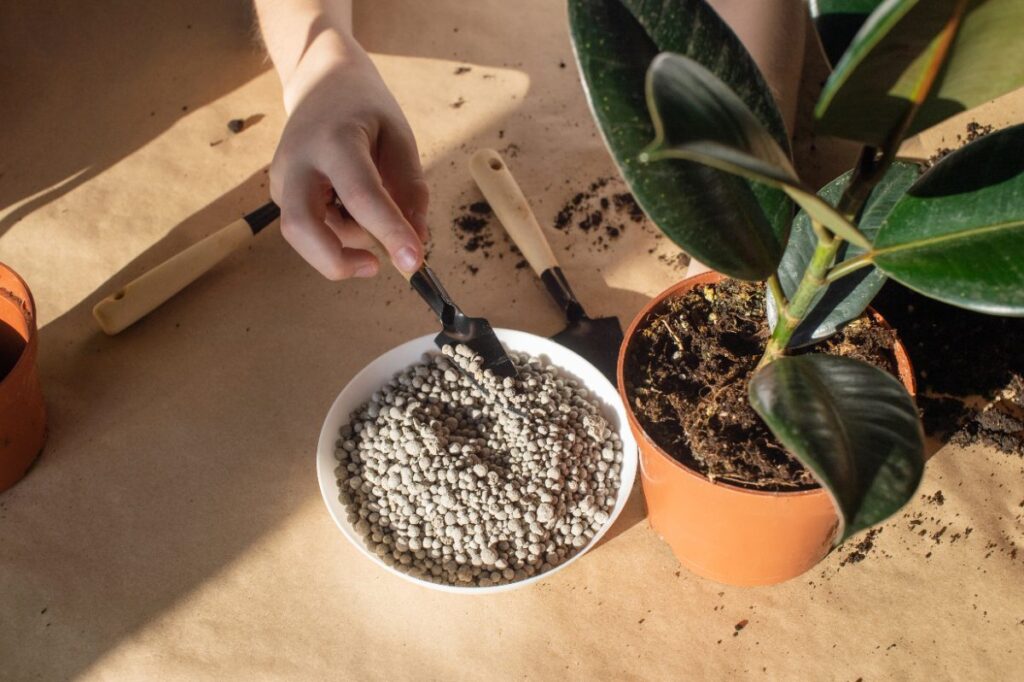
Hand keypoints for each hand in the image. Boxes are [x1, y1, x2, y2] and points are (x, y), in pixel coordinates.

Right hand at [269, 30, 428, 279]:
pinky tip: (350, 208)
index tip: (414, 262)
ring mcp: (282, 178)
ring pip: (306, 234)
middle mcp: (299, 160)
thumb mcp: (400, 138)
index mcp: (336, 140)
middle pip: (301, 227)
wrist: (320, 81)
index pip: (362, 195)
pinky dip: (337, 232)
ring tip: (371, 213)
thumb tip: (417, 241)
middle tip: (376, 266)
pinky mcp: (279, 192)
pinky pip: (310, 228)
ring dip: (345, 242)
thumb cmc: (366, 110)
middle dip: (336, 261)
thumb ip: (410, 191)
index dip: (389, 232)